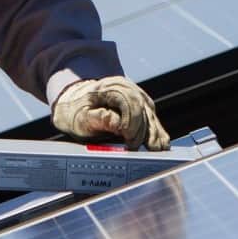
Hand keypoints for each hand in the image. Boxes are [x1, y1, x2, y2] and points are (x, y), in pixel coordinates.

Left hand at [52, 76, 169, 150]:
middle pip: (141, 107)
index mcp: (108, 87)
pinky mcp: (141, 105)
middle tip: (135, 150)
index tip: (128, 139)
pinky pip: (152, 117)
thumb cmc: (76, 112)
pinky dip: (157, 132)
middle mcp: (126, 87)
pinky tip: (161, 145)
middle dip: (142, 130)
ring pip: (150, 113)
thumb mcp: (79, 117)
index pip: (128, 100)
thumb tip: (115, 123)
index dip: (131, 120)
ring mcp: (135, 95)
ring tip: (154, 151)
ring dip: (153, 133)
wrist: (76, 103)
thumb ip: (97, 119)